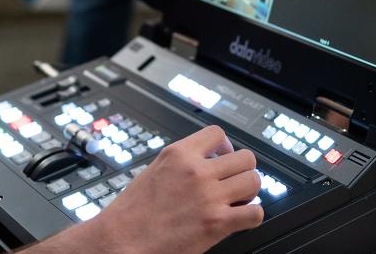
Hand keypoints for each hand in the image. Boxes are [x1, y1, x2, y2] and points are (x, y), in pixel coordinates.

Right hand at [91, 126, 261, 252]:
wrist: (120, 241)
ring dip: (249, 192)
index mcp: (178, 154)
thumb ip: (181, 164)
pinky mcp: (216, 222)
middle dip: (241, 171)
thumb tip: (203, 163)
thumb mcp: (154, 171)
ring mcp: (208, 196)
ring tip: (237, 201)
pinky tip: (240, 219)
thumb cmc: (131, 214)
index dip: (225, 147)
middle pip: (245, 157)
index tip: (223, 158)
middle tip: (232, 183)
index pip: (217, 133)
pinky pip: (255, 213)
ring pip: (254, 180)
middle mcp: (196, 171)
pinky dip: (252, 216)